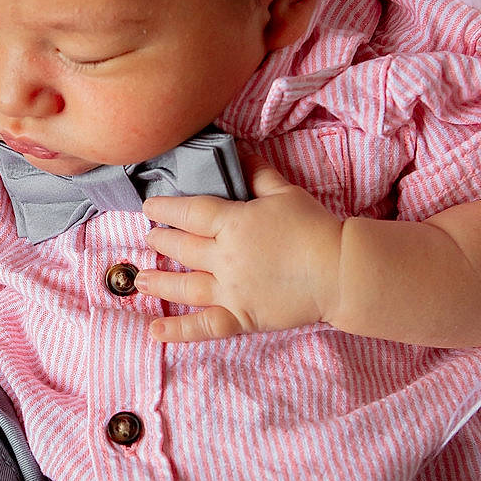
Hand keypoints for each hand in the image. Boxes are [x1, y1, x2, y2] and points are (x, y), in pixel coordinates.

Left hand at [136, 157, 342, 341]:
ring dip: (159, 283)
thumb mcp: (284, 192)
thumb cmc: (315, 228)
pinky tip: (154, 331)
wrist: (340, 271)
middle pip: (182, 248)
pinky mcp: (241, 317)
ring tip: (141, 279)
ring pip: (184, 287)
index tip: (149, 207)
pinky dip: (177, 331)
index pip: (189, 213)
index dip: (165, 209)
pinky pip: (203, 326)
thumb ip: (256, 173)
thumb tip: (238, 150)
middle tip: (149, 238)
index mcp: (234, 223)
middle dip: (162, 242)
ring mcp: (230, 290)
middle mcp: (225, 258)